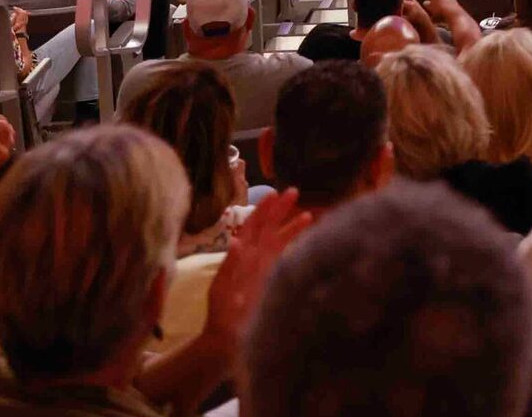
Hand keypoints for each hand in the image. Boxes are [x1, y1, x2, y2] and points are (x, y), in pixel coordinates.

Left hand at [199, 185, 312, 345]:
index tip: (275, 193)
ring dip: (291, 227)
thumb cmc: (222, 315)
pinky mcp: (270, 282)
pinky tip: (305, 242)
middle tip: (295, 191)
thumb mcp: (222, 290)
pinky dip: (293, 247)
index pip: (253, 227)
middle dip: (280, 209)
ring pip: (277, 242)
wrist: (225, 340)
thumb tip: (236, 240)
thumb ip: (230, 265)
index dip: (263, 209)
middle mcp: (252, 260)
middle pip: (267, 229)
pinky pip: (282, 258)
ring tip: (309, 214)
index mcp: (240, 257)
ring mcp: (262, 270)